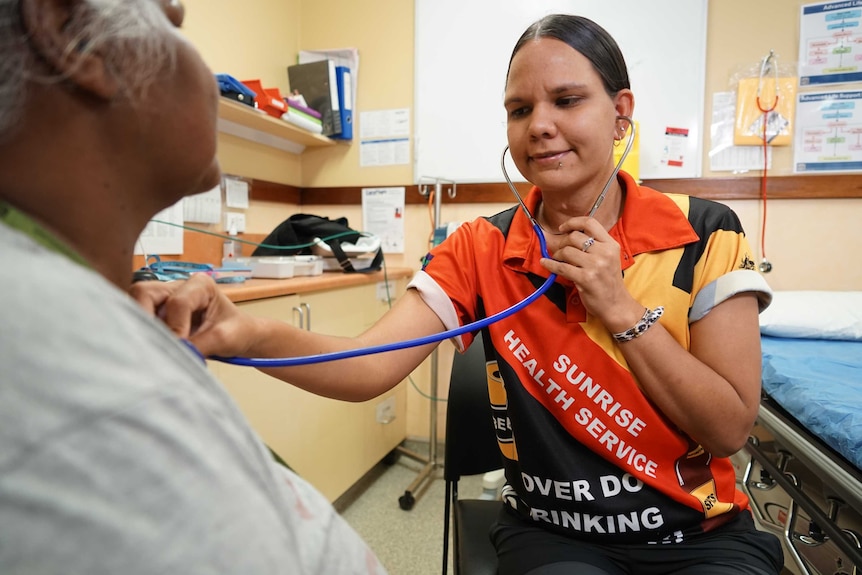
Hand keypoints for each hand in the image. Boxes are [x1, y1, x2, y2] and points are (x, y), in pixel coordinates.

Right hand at [129, 274, 257, 357]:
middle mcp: (176, 286)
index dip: (175, 328)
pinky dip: (142, 332)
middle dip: (145, 319)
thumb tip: (173, 356)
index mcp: (200, 284)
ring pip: (134, 305)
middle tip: (154, 344)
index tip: (181, 348)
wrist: (240, 337)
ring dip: (141, 326)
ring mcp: (163, 299)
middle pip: (143, 293)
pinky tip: (152, 346)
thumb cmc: (236, 331)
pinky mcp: (154, 313)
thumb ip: (197, 346)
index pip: (176, 303)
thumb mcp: (223, 339)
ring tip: (155, 345)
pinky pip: (138, 319)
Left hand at [539, 216, 641, 331]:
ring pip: (566, 251)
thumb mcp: (608, 258)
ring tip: (558, 260)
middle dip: (562, 242)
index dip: (573, 222)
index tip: (563, 228)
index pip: (590, 222)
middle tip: (559, 250)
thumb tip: (564, 234)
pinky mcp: (585, 278)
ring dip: (557, 255)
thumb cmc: (608, 281)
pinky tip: (545, 263)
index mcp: (611, 244)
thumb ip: (593, 245)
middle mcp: (604, 252)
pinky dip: (550, 264)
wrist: (616, 305)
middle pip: (574, 237)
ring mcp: (595, 265)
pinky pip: (561, 267)